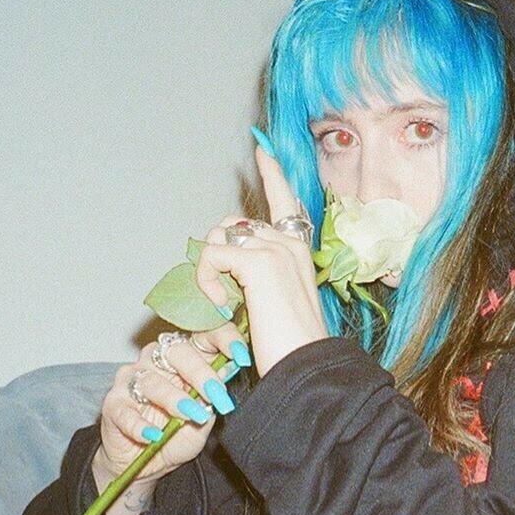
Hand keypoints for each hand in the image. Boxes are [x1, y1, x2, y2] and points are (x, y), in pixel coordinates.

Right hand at [96, 325, 247, 480]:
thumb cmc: (178, 434)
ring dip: (175, 400)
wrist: (146, 463)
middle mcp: (155, 362)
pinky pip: (125, 411)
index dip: (222, 338)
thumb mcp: (205, 416)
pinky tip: (155, 436)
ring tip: (193, 416)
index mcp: (183, 359)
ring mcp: (131, 381)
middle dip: (200, 372)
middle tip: (217, 394)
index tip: (241, 356)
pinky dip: (141, 425)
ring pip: (151, 381)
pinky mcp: (112, 405)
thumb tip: (232, 368)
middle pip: (175, 352)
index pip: (201, 334)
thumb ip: (215, 394)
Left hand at [196, 148, 328, 377]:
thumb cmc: (292, 349)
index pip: (284, 201)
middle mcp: (289, 243)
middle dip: (216, 259)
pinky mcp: (258, 262)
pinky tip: (222, 307)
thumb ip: (256, 283)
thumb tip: (224, 274)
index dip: (273, 173)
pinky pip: (211, 255)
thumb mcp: (274, 308)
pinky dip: (207, 282)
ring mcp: (276, 249)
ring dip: (209, 273)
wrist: (308, 367)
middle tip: (222, 300)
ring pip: (218, 238)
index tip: (262, 147)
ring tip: (224, 308)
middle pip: (232, 225)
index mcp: (299, 252)